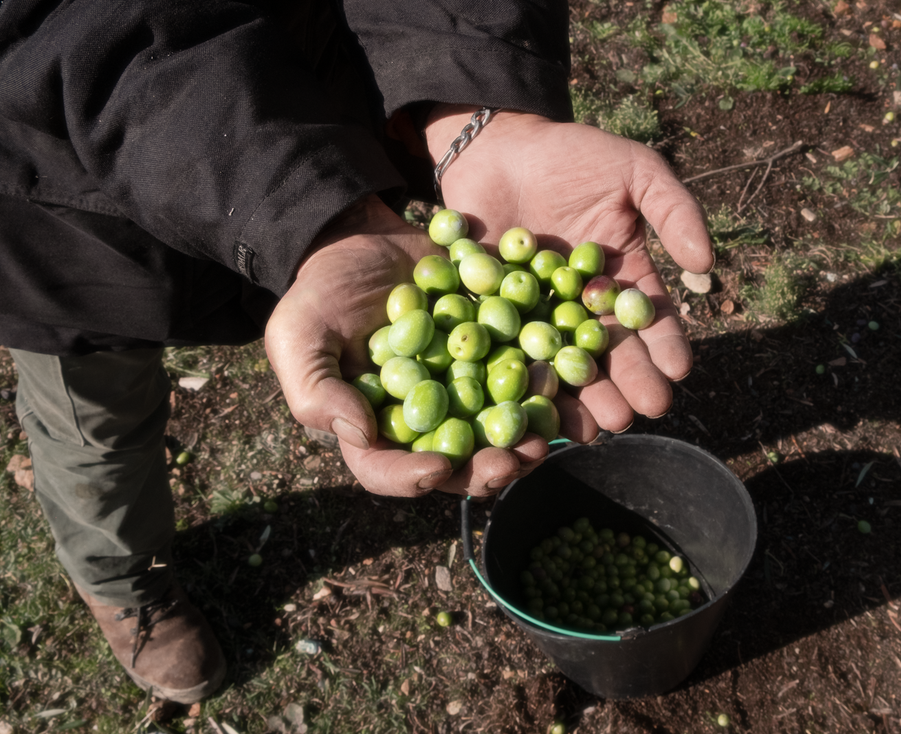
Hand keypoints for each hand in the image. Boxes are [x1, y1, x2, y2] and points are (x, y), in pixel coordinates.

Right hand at [265, 195, 546, 497]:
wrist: (364, 239)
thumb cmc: (321, 292)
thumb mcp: (298, 334)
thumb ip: (316, 389)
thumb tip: (361, 435)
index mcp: (373, 428)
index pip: (387, 469)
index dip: (412, 477)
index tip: (437, 468)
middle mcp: (425, 420)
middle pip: (457, 462)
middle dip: (487, 468)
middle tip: (513, 462)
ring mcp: (464, 390)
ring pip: (497, 429)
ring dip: (525, 437)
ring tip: (546, 432)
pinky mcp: (495, 356)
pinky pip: (524, 379)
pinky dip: (545, 385)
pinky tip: (560, 379)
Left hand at [425, 107, 713, 440]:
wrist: (496, 145)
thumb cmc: (573, 154)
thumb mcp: (635, 170)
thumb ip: (674, 210)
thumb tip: (706, 263)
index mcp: (621, 279)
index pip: (649, 319)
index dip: (665, 347)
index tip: (678, 373)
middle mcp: (582, 307)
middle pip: (608, 353)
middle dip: (626, 384)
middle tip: (636, 414)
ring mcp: (537, 316)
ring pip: (563, 364)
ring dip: (581, 397)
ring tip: (596, 425)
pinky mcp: (491, 317)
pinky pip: (509, 353)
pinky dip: (521, 380)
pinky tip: (536, 407)